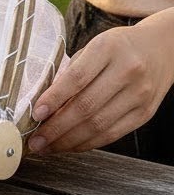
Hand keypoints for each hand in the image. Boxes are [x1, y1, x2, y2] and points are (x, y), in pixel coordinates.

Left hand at [28, 14, 173, 153]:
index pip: (76, 79)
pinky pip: (113, 134)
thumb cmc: (117, 47)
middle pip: (86, 107)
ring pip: (99, 126)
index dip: (54, 99)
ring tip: (47, 147)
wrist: (162, 48)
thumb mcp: (92, 47)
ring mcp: (140, 94)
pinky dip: (88, 143)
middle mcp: (127, 71)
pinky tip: (70, 145)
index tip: (35, 114)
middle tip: (35, 141)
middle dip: (56, 129)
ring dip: (68, 141)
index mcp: (108, 49)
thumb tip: (43, 104)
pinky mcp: (145, 113)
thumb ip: (69, 72)